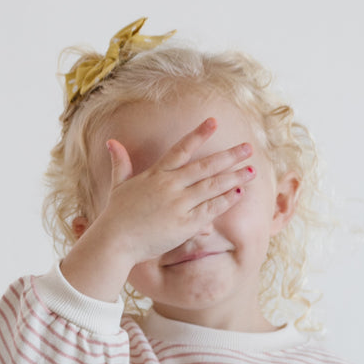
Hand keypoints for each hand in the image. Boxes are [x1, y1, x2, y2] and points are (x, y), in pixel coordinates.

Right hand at [99, 117, 254, 264]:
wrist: (114, 241)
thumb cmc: (115, 216)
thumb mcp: (117, 185)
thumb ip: (120, 163)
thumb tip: (112, 142)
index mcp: (156, 174)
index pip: (181, 149)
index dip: (199, 134)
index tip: (213, 122)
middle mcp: (170, 185)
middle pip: (205, 166)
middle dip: (228, 156)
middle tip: (248, 147)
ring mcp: (178, 204)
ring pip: (211, 186)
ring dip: (233, 177)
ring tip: (251, 170)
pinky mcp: (184, 224)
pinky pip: (209, 210)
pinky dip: (225, 201)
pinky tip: (239, 193)